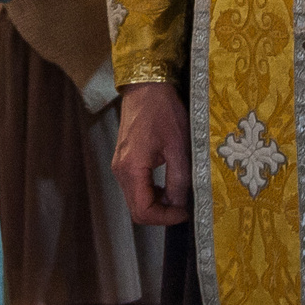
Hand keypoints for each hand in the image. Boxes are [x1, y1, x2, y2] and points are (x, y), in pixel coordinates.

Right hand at [113, 82, 191, 225]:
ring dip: (156, 204)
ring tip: (178, 194)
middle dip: (161, 214)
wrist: (146, 86)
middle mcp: (120, 171)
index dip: (165, 218)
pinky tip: (166, 183)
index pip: (143, 211)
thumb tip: (180, 204)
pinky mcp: (123, 161)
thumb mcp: (178, 146)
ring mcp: (119, 166)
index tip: (185, 212)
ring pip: (135, 200)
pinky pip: (135, 187)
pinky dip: (150, 192)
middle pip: (137, 210)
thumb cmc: (163, 111)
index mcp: (131, 169)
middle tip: (183, 207)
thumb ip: (179, 179)